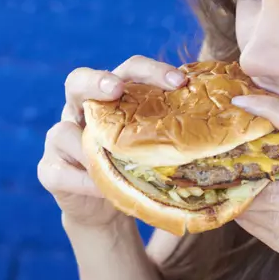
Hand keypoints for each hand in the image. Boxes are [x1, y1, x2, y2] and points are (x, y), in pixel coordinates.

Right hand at [38, 56, 186, 229]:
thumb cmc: (135, 170)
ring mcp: (59, 139)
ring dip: (88, 146)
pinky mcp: (49, 171)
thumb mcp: (154, 149)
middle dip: (96, 81)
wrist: (102, 208)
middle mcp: (80, 110)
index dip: (149, 70)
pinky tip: (102, 188)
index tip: (178, 81)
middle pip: (77, 81)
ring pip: (62, 132)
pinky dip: (83, 181)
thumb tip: (229, 126)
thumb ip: (175, 134)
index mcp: (110, 99)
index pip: (127, 71)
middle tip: (115, 89)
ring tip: (113, 161)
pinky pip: (61, 172)